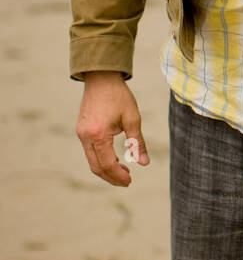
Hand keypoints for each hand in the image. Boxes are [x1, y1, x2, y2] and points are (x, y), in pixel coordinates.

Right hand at [76, 71, 150, 187]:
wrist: (101, 78)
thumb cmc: (119, 96)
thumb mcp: (132, 118)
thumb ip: (138, 142)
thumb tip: (144, 163)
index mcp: (99, 134)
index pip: (107, 164)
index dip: (118, 176)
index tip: (130, 181)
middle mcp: (86, 136)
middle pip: (96, 167)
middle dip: (112, 177)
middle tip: (127, 181)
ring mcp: (81, 134)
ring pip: (91, 161)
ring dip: (106, 169)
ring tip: (123, 170)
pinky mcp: (81, 130)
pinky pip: (89, 151)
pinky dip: (101, 159)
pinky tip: (115, 158)